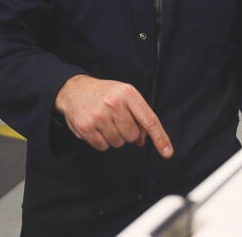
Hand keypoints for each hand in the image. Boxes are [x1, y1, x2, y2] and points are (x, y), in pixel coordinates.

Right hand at [54, 74, 172, 157]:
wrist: (74, 89)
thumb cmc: (103, 93)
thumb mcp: (125, 95)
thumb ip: (139, 115)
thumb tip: (143, 140)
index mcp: (128, 93)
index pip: (149, 120)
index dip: (160, 138)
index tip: (167, 152)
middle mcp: (114, 103)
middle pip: (132, 136)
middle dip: (127, 133)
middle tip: (117, 121)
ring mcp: (99, 115)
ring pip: (118, 143)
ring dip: (113, 137)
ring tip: (105, 122)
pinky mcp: (86, 127)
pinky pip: (102, 146)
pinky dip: (101, 141)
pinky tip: (96, 127)